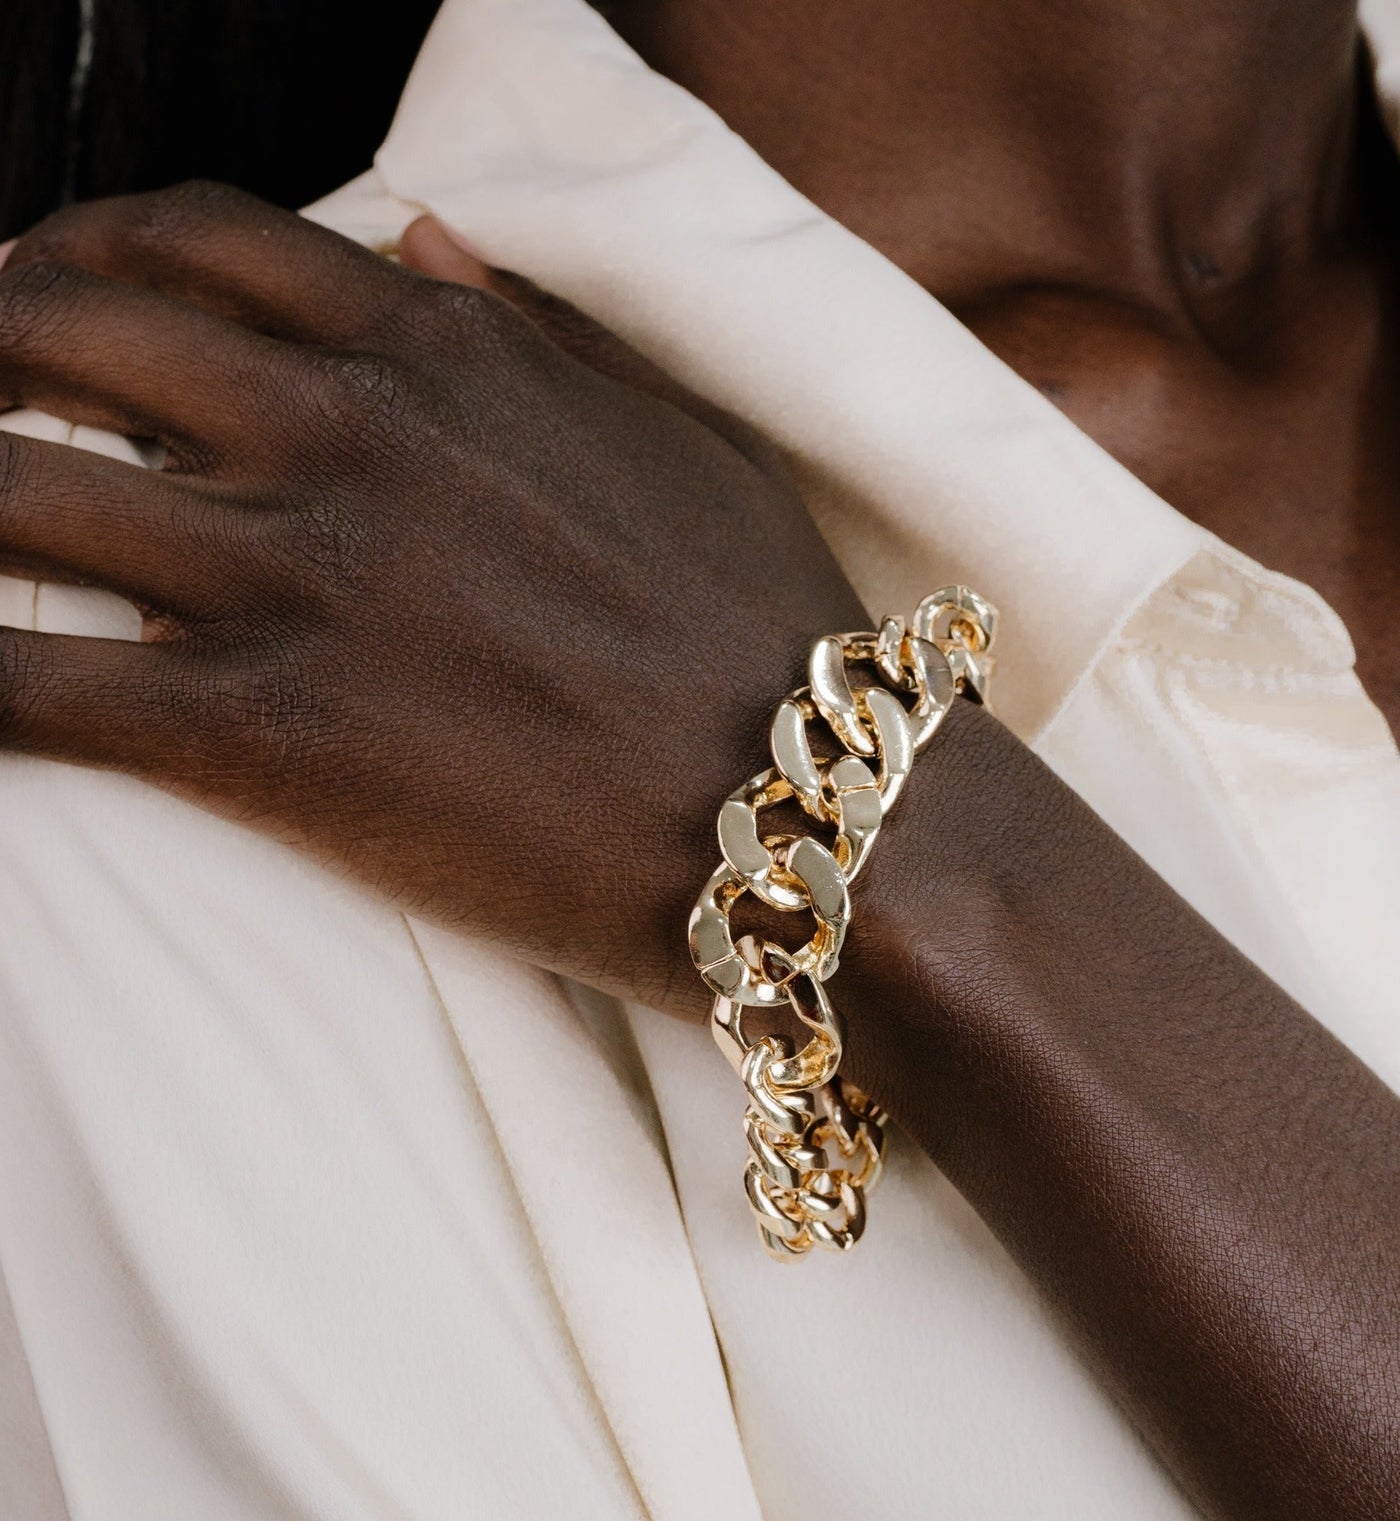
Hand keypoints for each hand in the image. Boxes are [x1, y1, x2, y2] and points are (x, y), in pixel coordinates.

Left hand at [0, 182, 869, 1010]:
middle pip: (62, 331)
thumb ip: (528, 331)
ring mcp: (297, 578)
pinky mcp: (268, 735)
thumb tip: (421, 234)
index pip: (194, 244)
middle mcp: (345, 433)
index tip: (34, 291)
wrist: (818, 815)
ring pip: (9, 493)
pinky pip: (32, 691)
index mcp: (439, 351)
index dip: (79, 252)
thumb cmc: (763, 636)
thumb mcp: (667, 436)